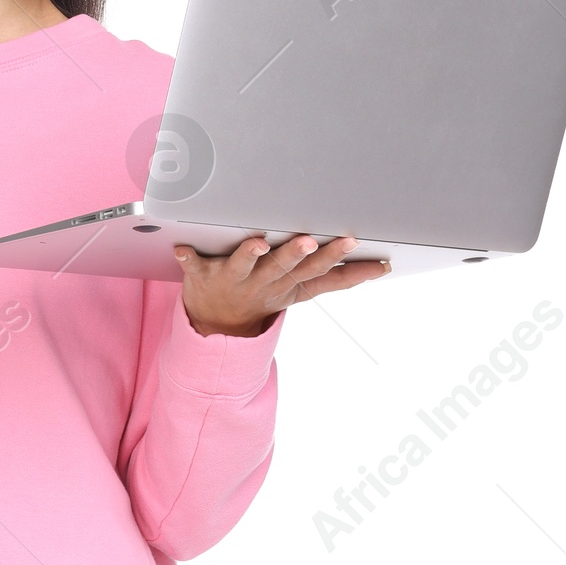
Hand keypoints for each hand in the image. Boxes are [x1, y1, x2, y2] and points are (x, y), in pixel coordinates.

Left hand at [174, 234, 390, 337]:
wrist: (217, 324)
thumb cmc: (265, 295)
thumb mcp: (304, 291)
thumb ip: (340, 278)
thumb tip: (384, 267)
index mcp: (289, 285)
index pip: (318, 273)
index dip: (337, 261)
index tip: (354, 243)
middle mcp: (264, 283)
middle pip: (285, 267)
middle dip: (299, 254)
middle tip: (313, 240)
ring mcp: (233, 280)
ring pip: (245, 266)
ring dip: (251, 254)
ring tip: (259, 243)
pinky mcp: (203, 275)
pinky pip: (193, 265)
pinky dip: (187, 258)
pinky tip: (181, 248)